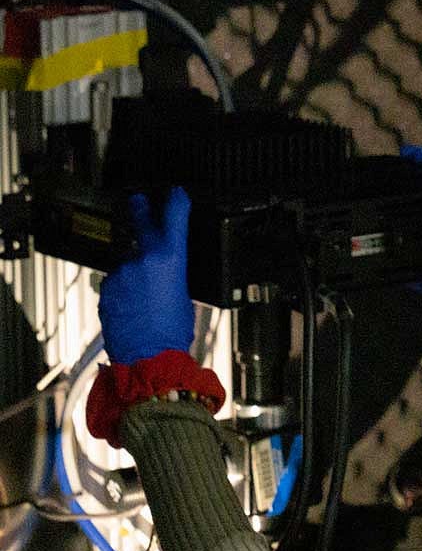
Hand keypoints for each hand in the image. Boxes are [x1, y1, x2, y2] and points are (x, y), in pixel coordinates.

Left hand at [98, 187, 195, 364]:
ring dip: (135, 273)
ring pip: (128, 264)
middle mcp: (141, 259)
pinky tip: (136, 307)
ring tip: (147, 299)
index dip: (176, 201)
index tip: (176, 193)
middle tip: (137, 201)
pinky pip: (118, 283)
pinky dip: (125, 290)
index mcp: (169, 258)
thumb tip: (166, 273)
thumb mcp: (185, 297)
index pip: (174, 217)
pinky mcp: (107, 289)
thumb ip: (173, 277)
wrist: (147, 357)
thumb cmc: (171, 334)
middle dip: (140, 210)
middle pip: (140, 226)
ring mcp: (121, 273)